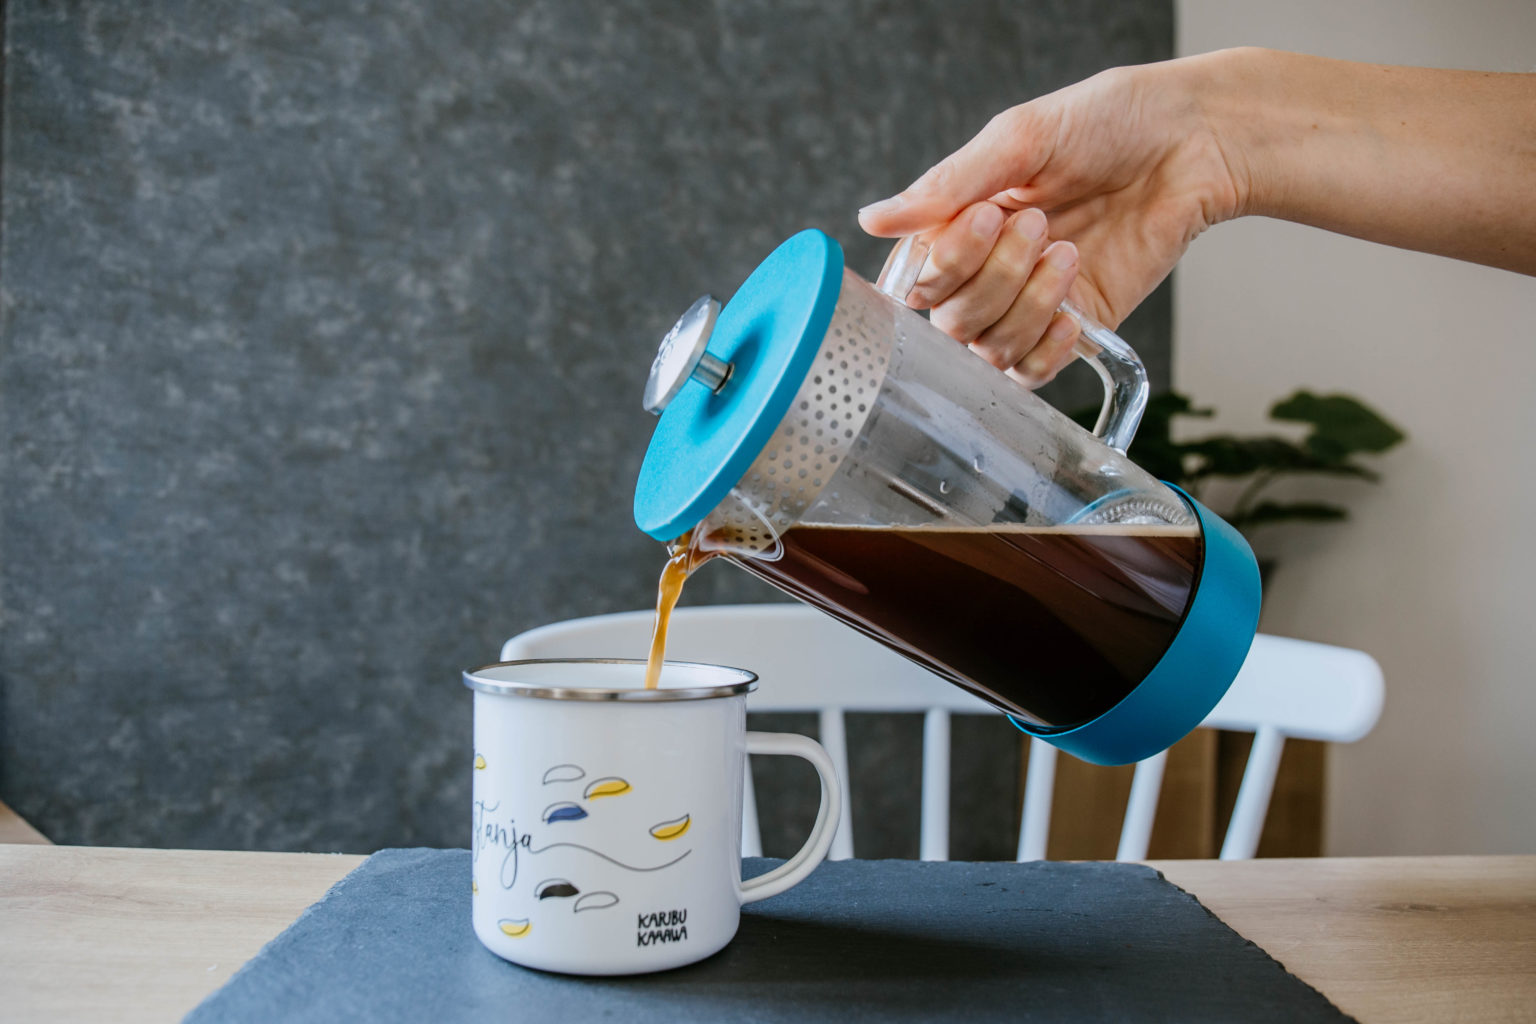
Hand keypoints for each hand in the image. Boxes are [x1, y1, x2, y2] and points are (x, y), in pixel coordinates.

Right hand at [859, 56, 1244, 384]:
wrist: (1190, 143)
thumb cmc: (1107, 123)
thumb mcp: (1020, 139)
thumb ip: (947, 185)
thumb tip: (872, 220)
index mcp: (958, 224)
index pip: (918, 279)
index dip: (947, 262)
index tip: (987, 215)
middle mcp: (984, 270)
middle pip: (950, 321)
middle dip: (995, 276)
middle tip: (1040, 223)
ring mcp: (1027, 304)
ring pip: (990, 349)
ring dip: (1028, 303)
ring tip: (1068, 249)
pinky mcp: (1072, 328)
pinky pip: (1032, 372)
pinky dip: (1045, 350)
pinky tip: (1068, 312)